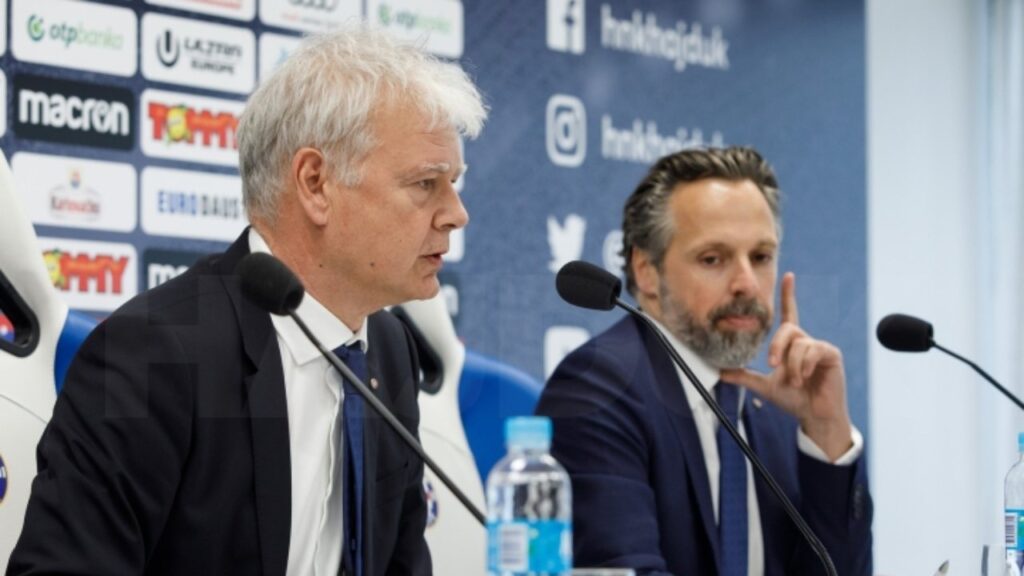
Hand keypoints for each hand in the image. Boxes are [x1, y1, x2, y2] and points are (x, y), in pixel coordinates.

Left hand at [721, 272, 852, 460]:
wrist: (814, 416)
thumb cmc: (794, 400)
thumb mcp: (765, 386)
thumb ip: (745, 377)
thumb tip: (721, 372)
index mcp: (791, 345)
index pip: (789, 315)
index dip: (788, 296)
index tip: (788, 276)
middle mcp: (805, 341)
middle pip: (787, 329)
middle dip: (776, 347)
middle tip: (772, 365)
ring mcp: (819, 347)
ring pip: (798, 343)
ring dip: (792, 365)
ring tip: (796, 381)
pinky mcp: (831, 354)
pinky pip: (811, 350)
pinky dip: (803, 365)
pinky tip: (805, 377)